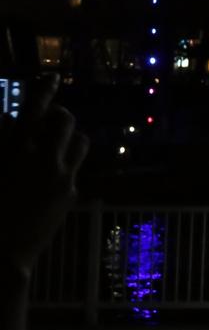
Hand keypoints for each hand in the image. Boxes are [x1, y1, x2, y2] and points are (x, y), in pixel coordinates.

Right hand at [1, 78, 89, 279]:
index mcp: (17, 148)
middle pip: (64, 120)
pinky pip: (75, 169)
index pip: (35, 106)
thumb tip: (10, 121)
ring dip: (68, 137)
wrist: (1, 253)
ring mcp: (62, 176)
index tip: (53, 76)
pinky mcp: (71, 194)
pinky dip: (65, 165)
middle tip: (48, 117)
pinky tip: (49, 174)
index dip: (45, 88)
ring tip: (54, 143)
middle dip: (57, 114)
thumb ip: (2, 141)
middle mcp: (45, 158)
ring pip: (80, 141)